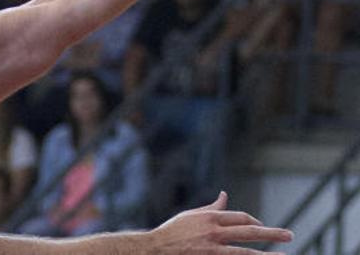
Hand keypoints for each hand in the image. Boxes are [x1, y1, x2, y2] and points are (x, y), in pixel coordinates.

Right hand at [147, 192, 292, 253]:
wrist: (155, 249)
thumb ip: (211, 208)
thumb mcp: (191, 216)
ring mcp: (212, 249)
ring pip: (246, 252)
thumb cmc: (172, 232)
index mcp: (210, 218)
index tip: (262, 227)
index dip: (254, 222)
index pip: (240, 218)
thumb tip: (225, 195)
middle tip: (289, 235)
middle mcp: (214, 232)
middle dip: (272, 233)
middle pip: (249, 231)